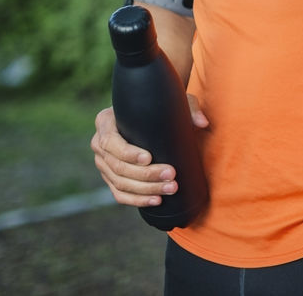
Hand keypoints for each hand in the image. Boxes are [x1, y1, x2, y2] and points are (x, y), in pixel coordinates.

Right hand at [90, 99, 208, 207]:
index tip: (149, 158)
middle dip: (146, 174)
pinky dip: (137, 200)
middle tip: (171, 175)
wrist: (150, 116)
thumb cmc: (160, 106)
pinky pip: (120, 194)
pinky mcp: (111, 178)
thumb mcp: (174, 101)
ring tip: (170, 188)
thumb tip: (202, 123)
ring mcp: (103, 163)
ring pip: (120, 183)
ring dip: (146, 189)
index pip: (111, 142)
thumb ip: (189, 108)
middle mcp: (100, 143)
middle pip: (118, 166)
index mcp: (105, 122)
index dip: (128, 153)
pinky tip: (157, 200)